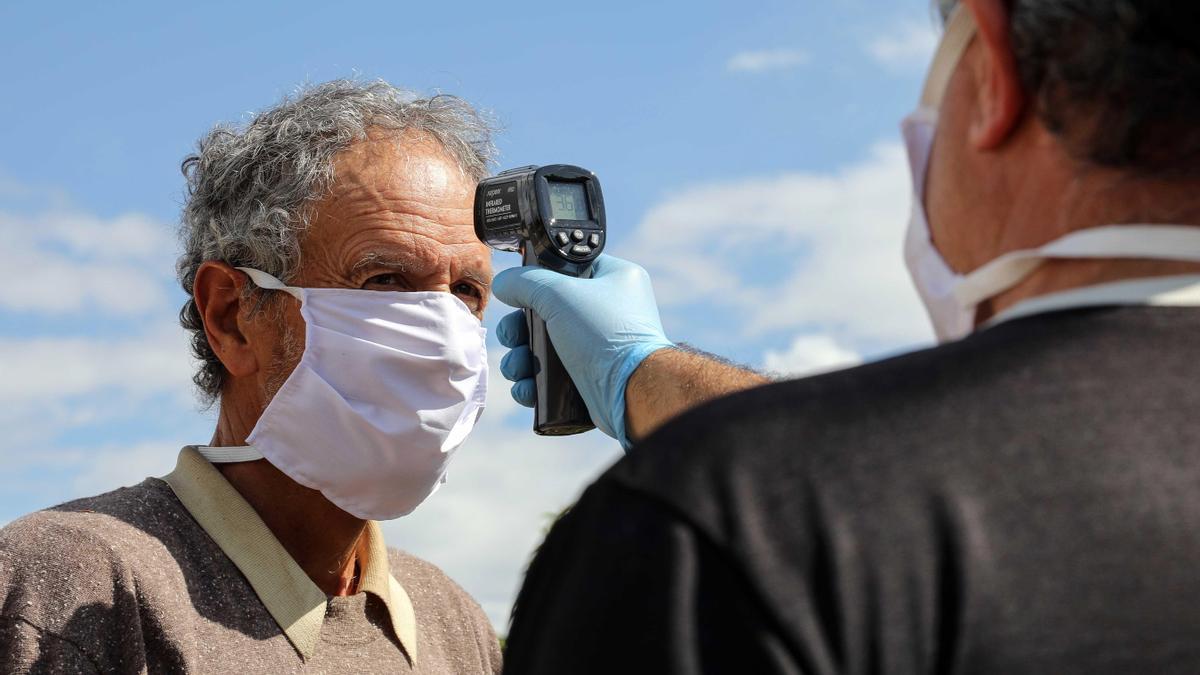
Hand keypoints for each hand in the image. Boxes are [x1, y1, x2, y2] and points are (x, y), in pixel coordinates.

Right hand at [492, 255, 673, 446]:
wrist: (632, 391)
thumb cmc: (605, 334)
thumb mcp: (559, 294)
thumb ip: (525, 282)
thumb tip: (503, 284)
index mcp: (613, 280)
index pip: (567, 270)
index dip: (539, 281)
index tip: (521, 293)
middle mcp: (608, 312)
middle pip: (546, 313)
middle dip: (519, 330)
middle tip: (514, 338)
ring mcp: (598, 348)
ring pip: (543, 348)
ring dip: (520, 359)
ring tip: (519, 369)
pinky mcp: (588, 379)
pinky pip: (550, 377)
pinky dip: (533, 383)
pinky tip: (527, 389)